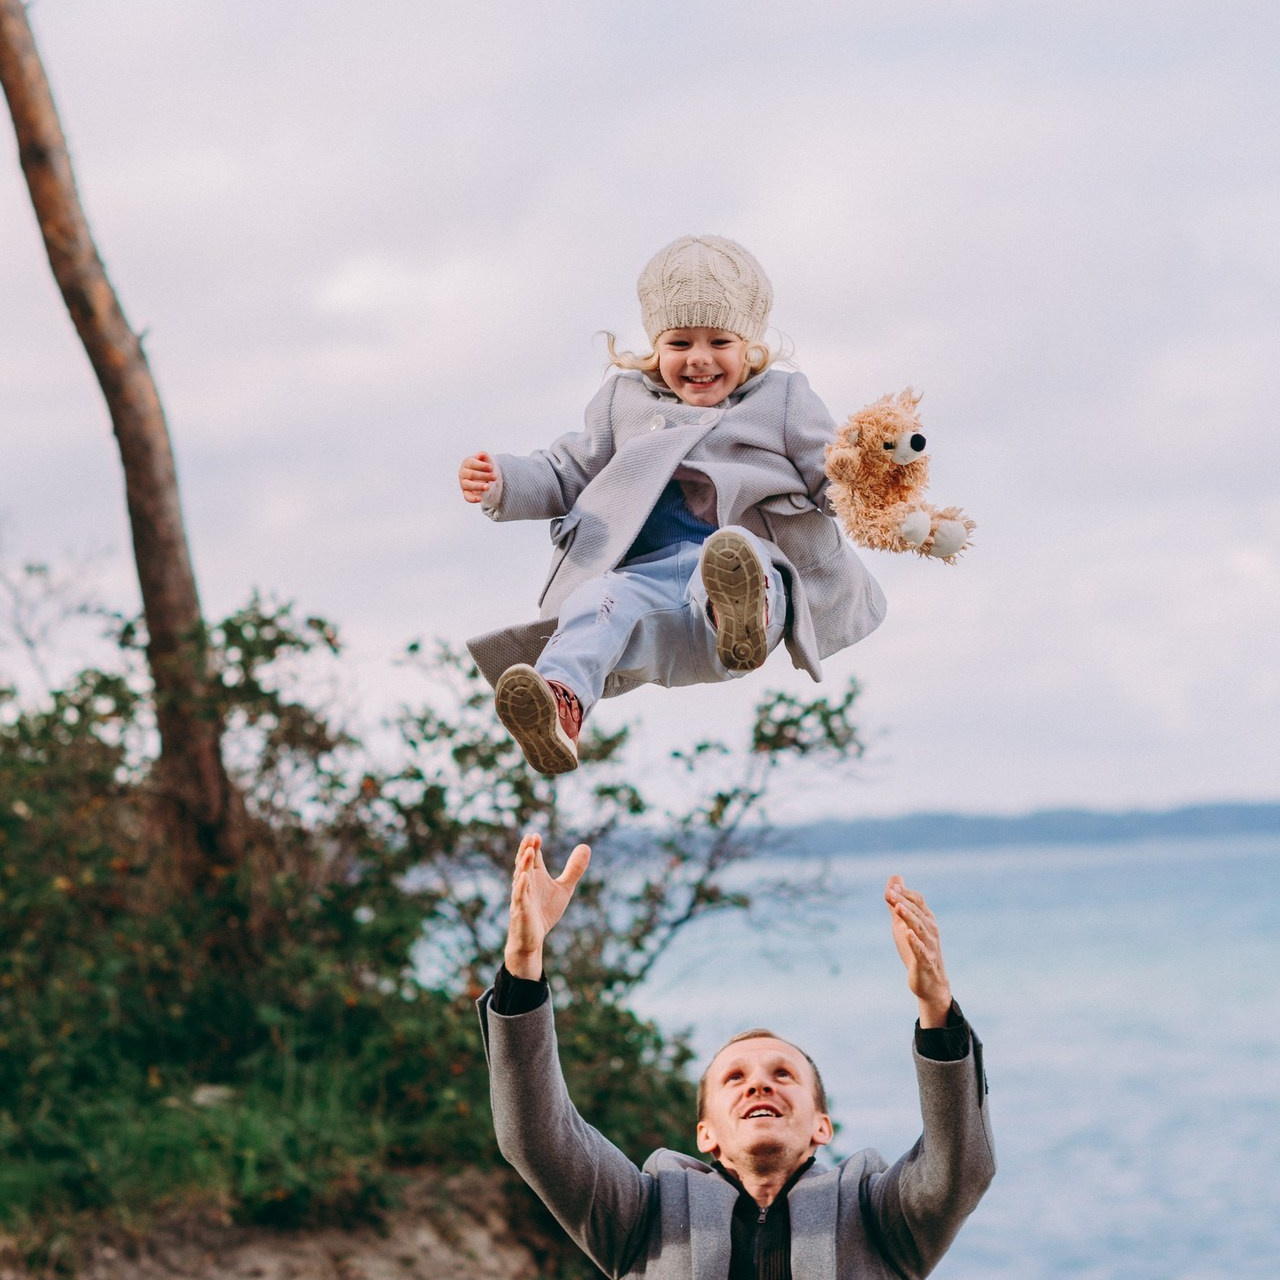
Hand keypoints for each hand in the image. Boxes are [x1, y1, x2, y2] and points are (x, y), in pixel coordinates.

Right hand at [459, 451, 497, 502]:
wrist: (484, 477)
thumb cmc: (484, 467)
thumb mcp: (485, 460)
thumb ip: (483, 456)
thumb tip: (480, 455)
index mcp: (466, 463)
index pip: (471, 463)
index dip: (481, 465)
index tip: (491, 468)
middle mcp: (463, 473)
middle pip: (471, 474)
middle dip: (484, 476)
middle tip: (494, 477)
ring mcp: (463, 484)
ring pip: (469, 485)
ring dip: (478, 486)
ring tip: (488, 486)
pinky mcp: (466, 493)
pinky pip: (467, 497)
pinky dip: (473, 499)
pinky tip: (480, 499)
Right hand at [504, 832, 590, 978]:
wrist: (533, 938)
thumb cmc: (545, 911)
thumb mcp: (564, 888)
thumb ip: (574, 869)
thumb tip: (586, 846)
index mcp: (535, 876)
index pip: (533, 857)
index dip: (534, 846)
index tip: (537, 835)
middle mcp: (526, 883)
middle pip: (524, 863)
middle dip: (526, 850)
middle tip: (530, 836)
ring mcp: (522, 896)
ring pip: (520, 877)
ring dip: (524, 864)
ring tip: (529, 851)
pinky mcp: (521, 910)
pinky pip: (519, 896)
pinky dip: (521, 886)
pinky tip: (524, 876)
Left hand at [885, 876, 952, 1026]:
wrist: (930, 983)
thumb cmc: (916, 950)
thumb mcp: (903, 924)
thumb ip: (897, 903)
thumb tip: (894, 880)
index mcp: (927, 920)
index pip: (918, 901)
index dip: (905, 893)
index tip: (891, 888)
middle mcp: (931, 931)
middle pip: (917, 913)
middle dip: (903, 902)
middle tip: (890, 893)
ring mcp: (929, 947)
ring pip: (919, 929)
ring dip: (909, 917)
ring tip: (897, 907)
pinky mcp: (925, 962)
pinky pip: (921, 951)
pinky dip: (915, 942)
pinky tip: (907, 934)